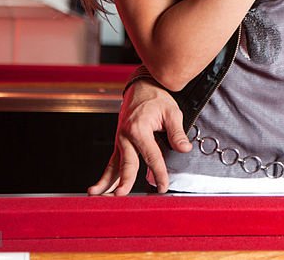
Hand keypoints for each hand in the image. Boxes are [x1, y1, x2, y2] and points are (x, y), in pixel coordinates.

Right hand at [87, 79, 189, 195]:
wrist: (142, 86)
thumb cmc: (157, 98)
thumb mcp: (172, 112)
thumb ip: (177, 132)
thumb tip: (184, 149)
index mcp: (139, 129)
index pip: (151, 156)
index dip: (158, 172)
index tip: (163, 186)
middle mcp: (125, 136)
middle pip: (127, 163)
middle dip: (125, 181)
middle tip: (123, 195)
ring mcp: (120, 140)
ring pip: (114, 164)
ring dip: (107, 181)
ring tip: (99, 195)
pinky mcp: (119, 142)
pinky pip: (112, 161)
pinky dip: (107, 175)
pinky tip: (100, 188)